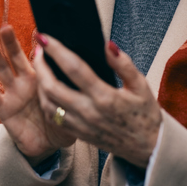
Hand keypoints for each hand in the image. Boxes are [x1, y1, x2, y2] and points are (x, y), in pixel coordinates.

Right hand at [0, 25, 75, 162]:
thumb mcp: (70, 100)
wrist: (48, 143)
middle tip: (6, 26)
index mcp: (43, 77)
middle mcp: (25, 80)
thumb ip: (71, 85)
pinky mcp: (4, 108)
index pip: (38, 56)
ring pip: (2, 70)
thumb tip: (86, 66)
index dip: (38, 43)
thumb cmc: (61, 119)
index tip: (38, 28)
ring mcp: (13, 92)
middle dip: (10, 41)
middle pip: (16, 57)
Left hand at [34, 34, 161, 167]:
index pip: (74, 68)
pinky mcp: (77, 133)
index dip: (56, 50)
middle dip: (41, 65)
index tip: (45, 37)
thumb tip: (106, 45)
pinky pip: (53, 117)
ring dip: (39, 83)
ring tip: (40, 65)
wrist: (148, 148)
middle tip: (38, 49)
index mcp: (105, 97)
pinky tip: (45, 87)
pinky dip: (44, 100)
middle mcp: (89, 112)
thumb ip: (123, 64)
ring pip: (48, 103)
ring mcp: (81, 125)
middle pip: (52, 87)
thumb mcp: (141, 85)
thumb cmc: (145, 114)